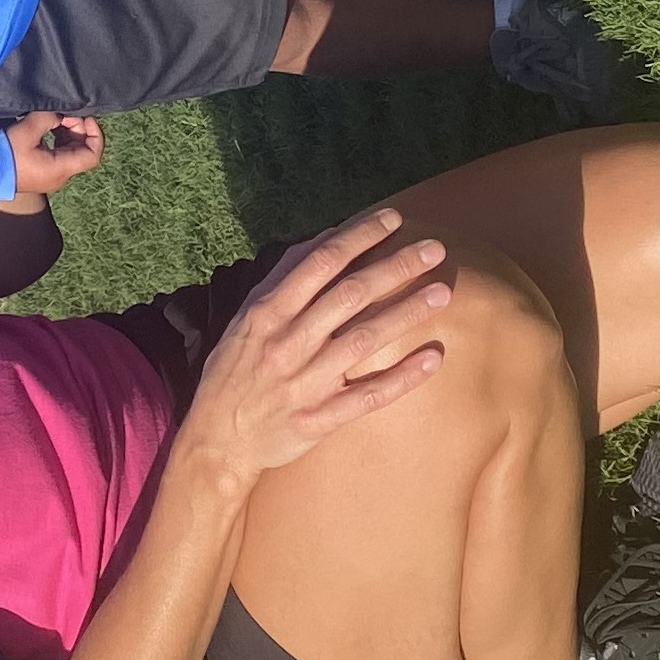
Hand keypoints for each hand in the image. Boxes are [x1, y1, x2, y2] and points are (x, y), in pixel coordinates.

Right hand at [3, 108, 106, 200]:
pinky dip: (59, 139)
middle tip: (64, 115)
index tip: (85, 118)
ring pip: (71, 152)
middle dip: (78, 129)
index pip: (93, 155)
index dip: (95, 134)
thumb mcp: (28, 130)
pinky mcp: (42, 171)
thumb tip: (58, 114)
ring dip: (68, 133)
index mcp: (61, 169)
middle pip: (83, 151)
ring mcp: (51, 175)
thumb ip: (49, 118)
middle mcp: (60, 176)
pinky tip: (48, 128)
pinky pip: (59, 154)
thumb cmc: (4, 154)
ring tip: (55, 119)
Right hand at [175, 207, 451, 486]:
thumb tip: (326, 238)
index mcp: (268, 312)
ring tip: (442, 293)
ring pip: (364, 340)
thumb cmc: (234, 370)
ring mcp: (305, 382)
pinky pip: (368, 396)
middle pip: (350, 295)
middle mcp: (288, 342)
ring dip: (405, 313)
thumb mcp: (247, 317)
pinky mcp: (319, 419)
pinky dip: (402, 377)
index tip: (394, 219)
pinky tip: (432, 358)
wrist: (217, 440)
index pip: (321, 262)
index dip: (360, 236)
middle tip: (435, 250)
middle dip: (396, 267)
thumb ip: (284, 277)